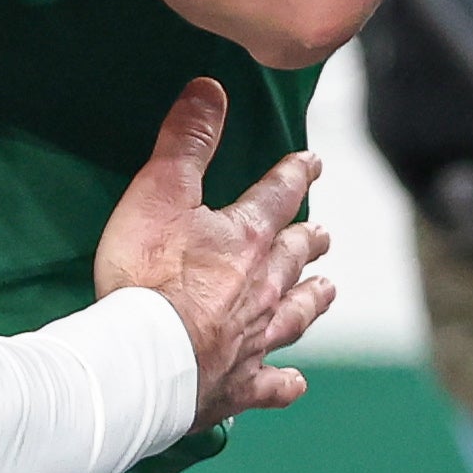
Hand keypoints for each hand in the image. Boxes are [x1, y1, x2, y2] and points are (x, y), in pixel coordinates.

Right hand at [95, 78, 328, 427]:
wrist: (146, 359)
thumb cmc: (146, 274)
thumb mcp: (160, 192)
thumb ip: (187, 141)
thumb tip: (211, 88)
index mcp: (245, 238)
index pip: (278, 196)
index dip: (294, 174)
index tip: (313, 162)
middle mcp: (262, 287)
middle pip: (293, 258)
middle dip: (308, 241)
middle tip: (323, 234)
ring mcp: (254, 339)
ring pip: (294, 315)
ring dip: (311, 300)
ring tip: (326, 290)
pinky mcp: (239, 384)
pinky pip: (271, 384)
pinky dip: (285, 382)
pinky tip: (296, 382)